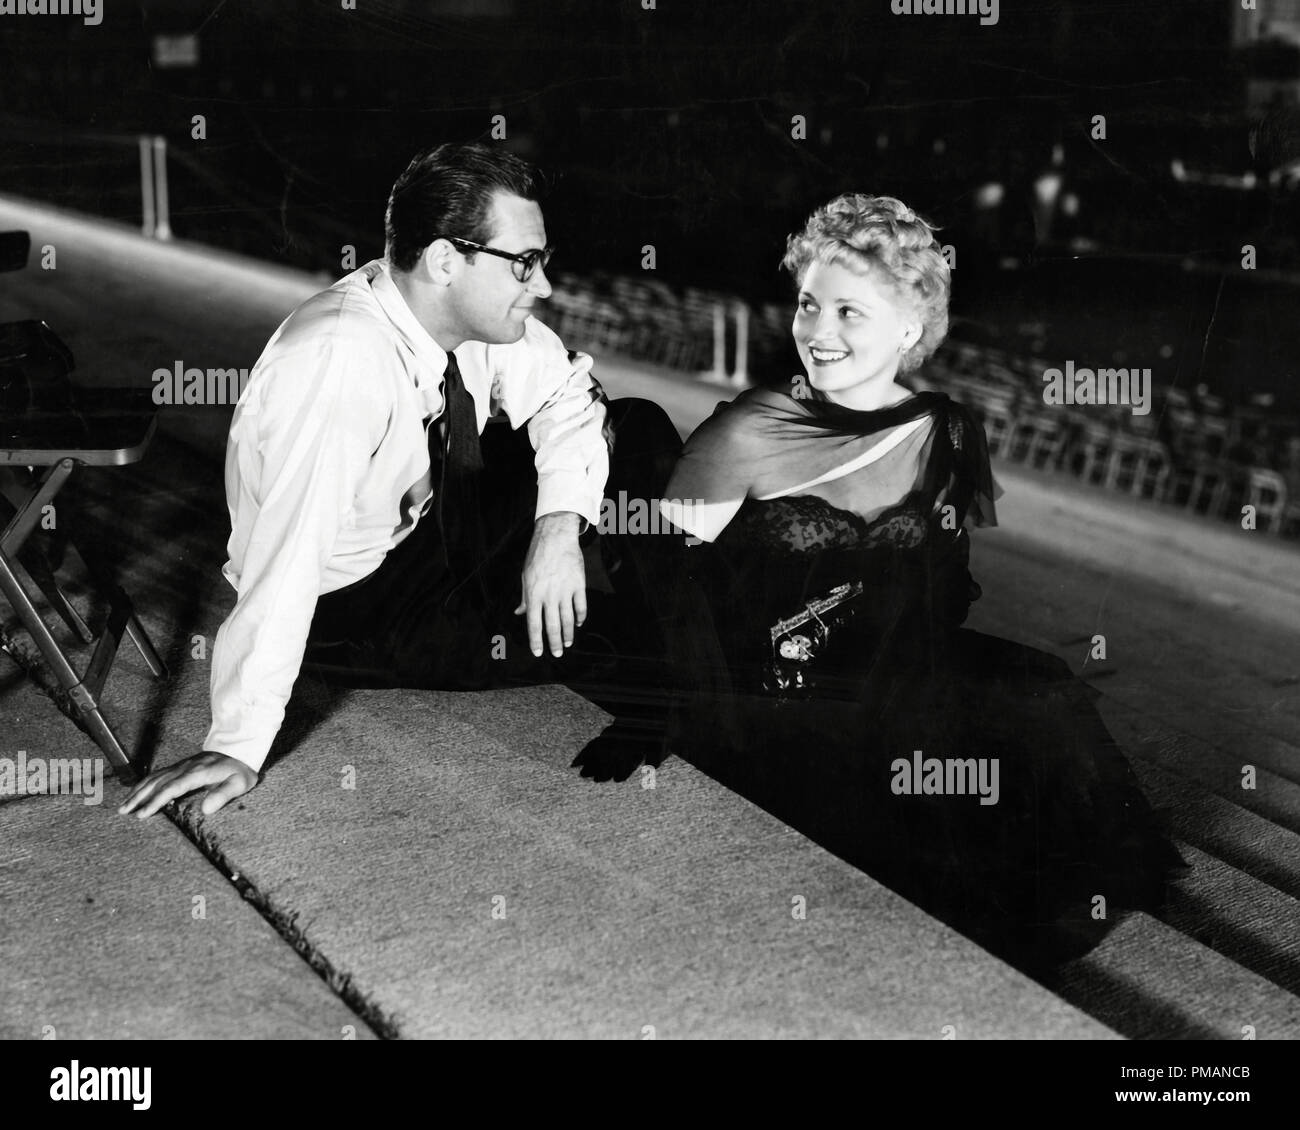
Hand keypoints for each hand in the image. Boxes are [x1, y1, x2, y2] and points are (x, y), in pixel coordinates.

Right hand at [117, 751, 257, 818]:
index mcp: (199, 772)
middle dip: (139, 797)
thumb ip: (223, 795)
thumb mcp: (239, 783)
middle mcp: (186, 767)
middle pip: (158, 782)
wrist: (239, 751)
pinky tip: (135, 793)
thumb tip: (205, 809)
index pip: (172, 787)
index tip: (143, 813)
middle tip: (124, 812)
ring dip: (137, 791)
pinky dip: (144, 784)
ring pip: (154, 778)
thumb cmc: (240, 770)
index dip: (156, 801)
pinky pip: (158, 775)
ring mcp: (181, 765)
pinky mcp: (179, 766)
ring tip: (123, 806)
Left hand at [514, 511, 585, 657]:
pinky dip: (580, 617)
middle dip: (554, 643)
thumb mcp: (525, 577)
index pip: (534, 624)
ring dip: (568, 634)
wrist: (556, 538)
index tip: (538, 652)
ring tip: (567, 643)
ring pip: (568, 619)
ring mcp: (565, 591)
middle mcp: (549, 595)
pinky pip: (581, 606)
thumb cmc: (537, 556)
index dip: (536, 640)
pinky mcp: (579, 584)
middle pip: (553, 625)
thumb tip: (519, 613)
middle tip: (556, 654)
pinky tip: (578, 623)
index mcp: (533, 594)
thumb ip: (524, 598)